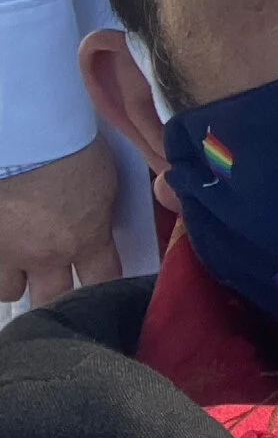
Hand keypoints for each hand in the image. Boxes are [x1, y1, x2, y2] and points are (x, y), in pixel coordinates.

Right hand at [0, 138, 121, 305]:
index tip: (105, 281)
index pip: (105, 281)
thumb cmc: (70, 146)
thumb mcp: (104, 181)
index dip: (108, 286)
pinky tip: (3, 244)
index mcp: (85, 239)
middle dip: (59, 297)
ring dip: (17, 279)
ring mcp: (6, 252)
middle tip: (59, 282)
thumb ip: (100, 214)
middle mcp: (45, 256)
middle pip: (54, 301)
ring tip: (21, 260)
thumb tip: (101, 224)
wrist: (24, 136)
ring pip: (9, 290)